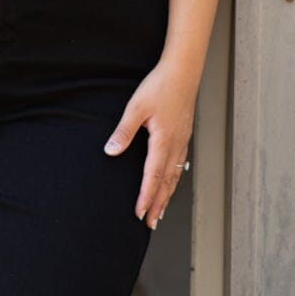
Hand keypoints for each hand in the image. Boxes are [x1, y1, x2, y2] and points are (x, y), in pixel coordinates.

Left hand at [102, 58, 195, 228]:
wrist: (183, 71)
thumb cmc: (160, 86)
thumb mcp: (136, 108)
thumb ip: (123, 131)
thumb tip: (111, 151)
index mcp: (164, 141)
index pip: (152, 176)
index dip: (146, 197)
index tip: (140, 214)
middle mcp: (176, 145)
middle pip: (166, 183)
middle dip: (158, 205)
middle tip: (150, 224)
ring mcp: (182, 142)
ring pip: (175, 177)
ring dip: (166, 196)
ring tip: (160, 213)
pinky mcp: (184, 137)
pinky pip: (180, 166)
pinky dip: (174, 181)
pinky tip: (171, 185)